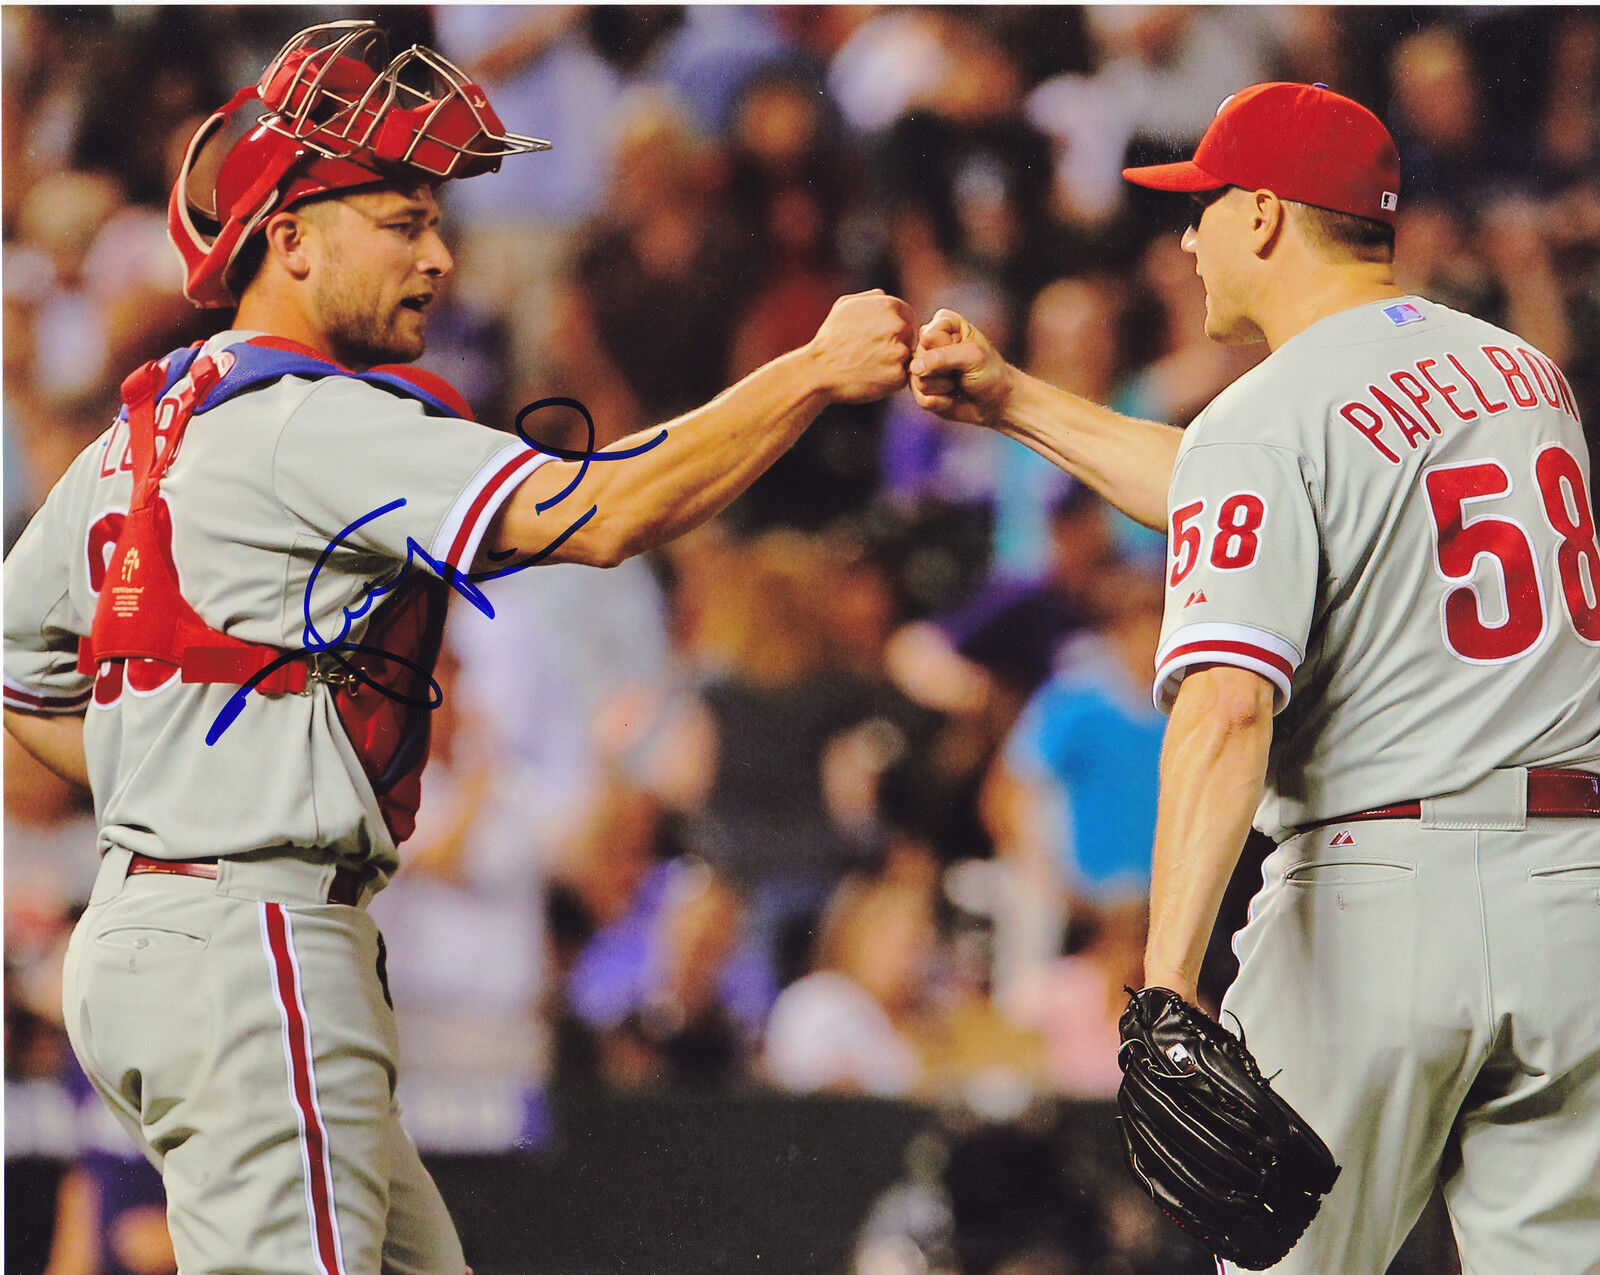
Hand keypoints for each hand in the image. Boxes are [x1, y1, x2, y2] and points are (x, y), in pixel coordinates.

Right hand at [806, 289, 914, 403]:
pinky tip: (870, 377)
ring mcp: (901, 352)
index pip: (907, 318)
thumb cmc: (830, 338)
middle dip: (895, 345)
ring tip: (868, 365)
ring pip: (907, 358)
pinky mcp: (898, 376)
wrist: (818, 370)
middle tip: (870, 354)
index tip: (875, 339)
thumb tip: (885, 296)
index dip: (892, 330)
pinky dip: (889, 380)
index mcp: (891, 306)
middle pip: (909, 338)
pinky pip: (902, 378)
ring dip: (893, 363)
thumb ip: (871, 298)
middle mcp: (900, 327)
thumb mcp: (845, 305)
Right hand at [910, 309, 1012, 427]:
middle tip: (961, 371)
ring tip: (957, 383)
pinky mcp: (921, 389)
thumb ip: (942, 356)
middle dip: (943, 370)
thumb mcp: (972, 357)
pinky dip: (941, 402)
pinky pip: (921, 399)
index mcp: (944, 324)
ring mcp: (923, 367)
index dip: (946, 348)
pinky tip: (952, 397)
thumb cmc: (989, 372)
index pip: (928, 335)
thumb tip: (914, 368)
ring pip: (917, 379)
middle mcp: (929, 344)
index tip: (966, 351)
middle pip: (920, 358)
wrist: (996, 402)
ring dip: (943, 387)